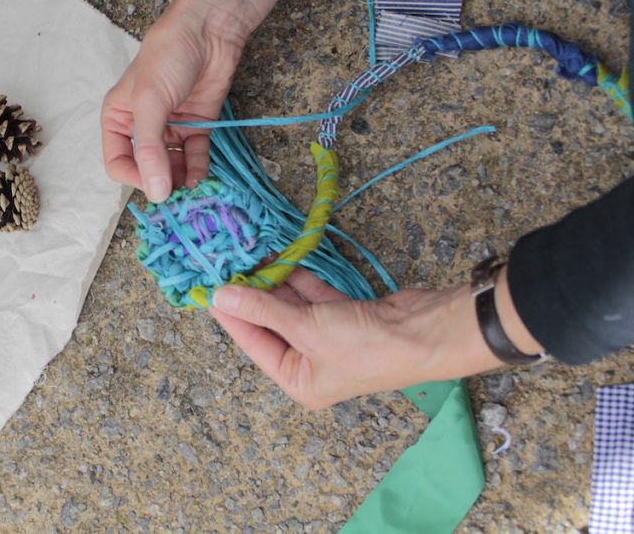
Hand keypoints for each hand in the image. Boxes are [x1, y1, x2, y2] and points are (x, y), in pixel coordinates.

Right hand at [101, 0, 312, 201]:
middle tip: (179, 195)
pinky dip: (198, 169)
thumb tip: (155, 192)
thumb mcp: (150, 102)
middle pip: (146, 167)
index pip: (118, 162)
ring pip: (171, 165)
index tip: (155, 186)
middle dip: (161, 182)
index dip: (134, 178)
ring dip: (181, 179)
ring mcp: (170, 127)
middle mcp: (142, 127)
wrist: (208, 30)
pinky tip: (203, 178)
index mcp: (118, 118)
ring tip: (193, 190)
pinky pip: (194, 156)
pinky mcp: (196, 125)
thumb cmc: (168, 57)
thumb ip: (150, 149)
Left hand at [209, 268, 537, 408]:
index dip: (231, 314)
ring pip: (290, 305)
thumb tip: (220, 297)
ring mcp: (328, 337)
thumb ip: (263, 309)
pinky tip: (280, 257)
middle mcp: (311, 362)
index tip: (208, 288)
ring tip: (249, 253)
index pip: (253, 343)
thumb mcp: (306, 329)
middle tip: (227, 263)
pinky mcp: (345, 314)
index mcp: (299, 381)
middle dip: (252, 293)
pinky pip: (312, 294)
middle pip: (270, 323)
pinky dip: (299, 276)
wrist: (426, 332)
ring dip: (274, 281)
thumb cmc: (367, 346)